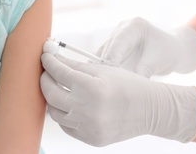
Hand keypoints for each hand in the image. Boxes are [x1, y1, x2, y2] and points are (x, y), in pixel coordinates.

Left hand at [40, 52, 195, 146]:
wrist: (151, 110)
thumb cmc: (128, 85)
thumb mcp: (102, 70)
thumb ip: (75, 65)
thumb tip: (53, 58)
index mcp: (93, 89)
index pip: (60, 73)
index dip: (49, 63)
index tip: (45, 57)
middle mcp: (88, 110)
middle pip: (51, 94)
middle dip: (45, 80)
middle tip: (46, 72)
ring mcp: (89, 128)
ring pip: (55, 113)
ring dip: (51, 98)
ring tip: (55, 87)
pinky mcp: (90, 139)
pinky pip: (66, 126)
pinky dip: (63, 113)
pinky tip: (66, 103)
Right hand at [96, 17, 195, 76]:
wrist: (172, 48)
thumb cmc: (168, 52)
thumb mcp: (158, 61)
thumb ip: (143, 71)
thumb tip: (129, 86)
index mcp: (135, 26)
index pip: (119, 41)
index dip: (112, 57)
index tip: (109, 72)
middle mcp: (122, 28)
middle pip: (107, 47)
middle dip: (104, 64)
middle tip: (104, 81)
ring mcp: (115, 35)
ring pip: (101, 52)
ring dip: (101, 67)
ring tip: (103, 82)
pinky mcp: (112, 45)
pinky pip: (103, 57)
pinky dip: (103, 68)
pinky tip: (104, 80)